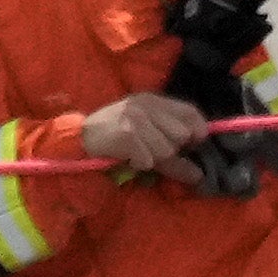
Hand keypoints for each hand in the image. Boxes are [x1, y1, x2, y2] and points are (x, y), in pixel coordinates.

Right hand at [76, 91, 218, 184]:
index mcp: (153, 101)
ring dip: (152, 160)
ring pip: (166, 151)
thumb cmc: (115, 136)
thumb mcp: (145, 135)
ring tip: (136, 154)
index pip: (190, 112)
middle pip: (181, 136)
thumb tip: (198, 175)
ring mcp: (136, 118)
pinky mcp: (126, 134)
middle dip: (171, 150)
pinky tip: (127, 158)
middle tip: (151, 151)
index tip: (192, 144)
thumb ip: (173, 149)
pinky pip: (147, 160)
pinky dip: (138, 164)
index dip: (198, 131)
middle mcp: (146, 106)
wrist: (79, 138)